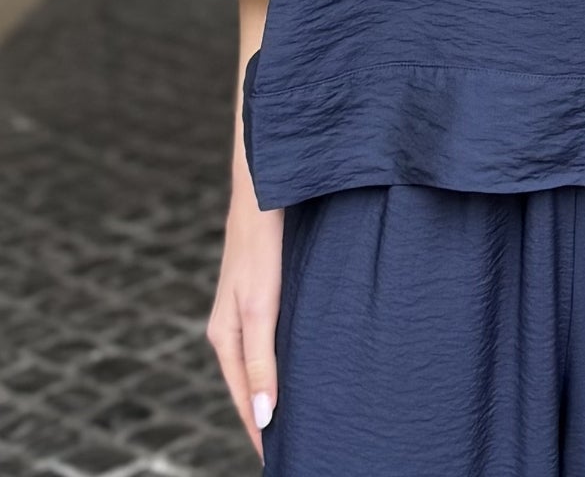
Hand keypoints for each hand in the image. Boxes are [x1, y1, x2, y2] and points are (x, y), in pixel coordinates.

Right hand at [206, 181, 284, 462]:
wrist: (268, 186)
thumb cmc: (261, 245)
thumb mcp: (260, 307)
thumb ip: (260, 362)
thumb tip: (262, 419)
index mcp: (224, 335)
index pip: (243, 398)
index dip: (259, 431)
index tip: (279, 461)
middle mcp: (234, 325)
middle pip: (251, 383)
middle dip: (268, 415)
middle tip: (300, 444)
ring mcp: (250, 306)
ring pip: (265, 359)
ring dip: (280, 386)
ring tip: (306, 414)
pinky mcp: (267, 289)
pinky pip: (275, 335)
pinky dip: (287, 357)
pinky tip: (308, 361)